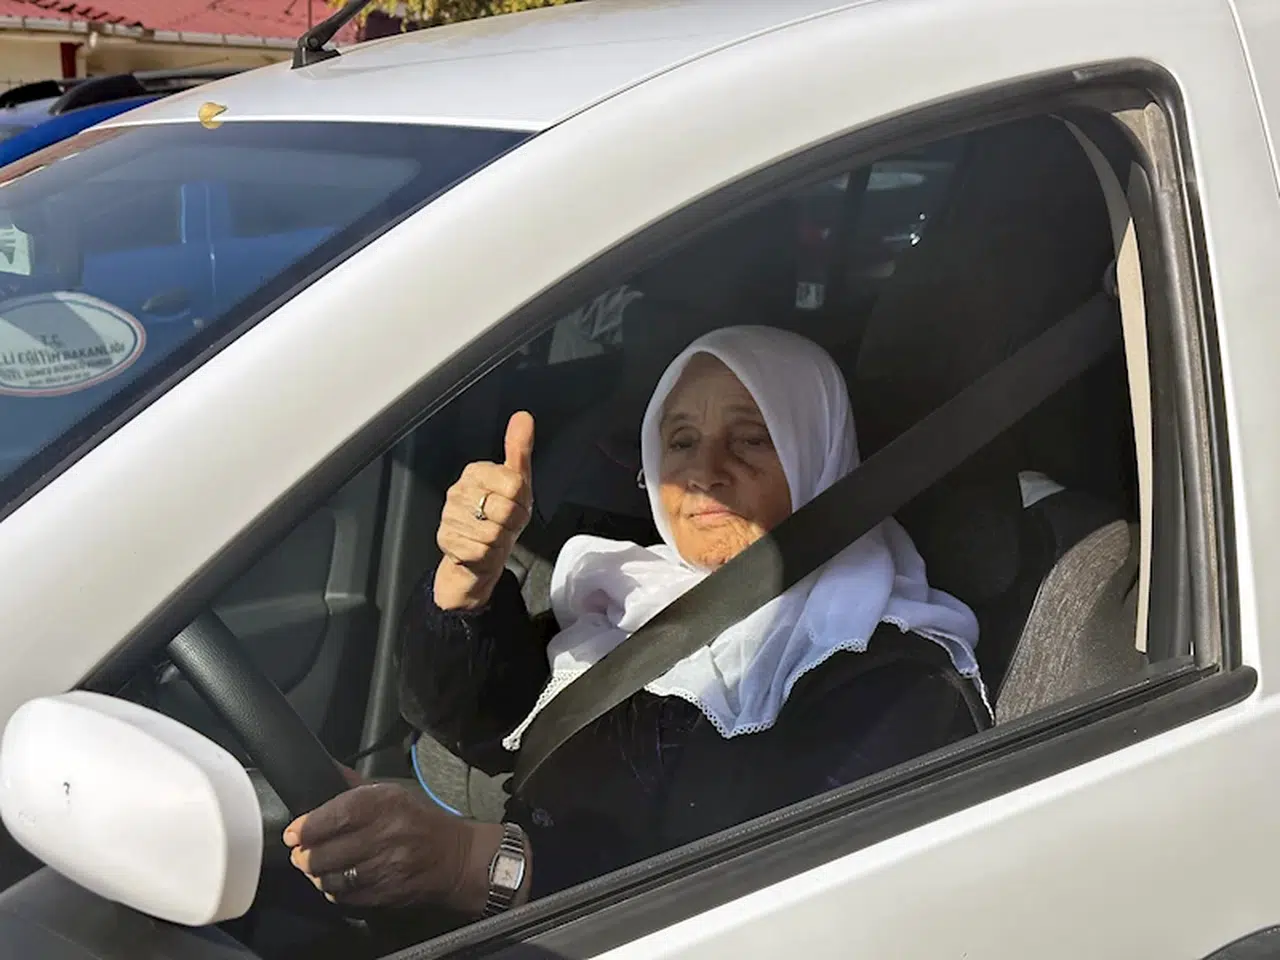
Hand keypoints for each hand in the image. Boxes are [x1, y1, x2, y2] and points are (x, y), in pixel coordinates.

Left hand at [284, 782, 477, 909]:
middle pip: (326, 853)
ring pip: (331, 878)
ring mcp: (386, 868)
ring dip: (317, 874)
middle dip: (304, 855)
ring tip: (317, 866)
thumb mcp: (393, 792)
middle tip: (301, 852)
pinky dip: (334, 890)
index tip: (293, 833)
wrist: (456, 857)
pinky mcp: (386, 893)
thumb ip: (355, 786)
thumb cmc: (421, 821)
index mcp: (386, 804)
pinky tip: (337, 880)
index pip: (336, 815)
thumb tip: (325, 770)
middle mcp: (386, 835)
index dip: (308, 827)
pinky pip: (345, 897)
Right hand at [434, 411, 534, 610]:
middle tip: (504, 523)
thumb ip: (519, 450)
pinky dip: (488, 555)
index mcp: (475, 471)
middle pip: (505, 509)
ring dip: (501, 541)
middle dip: (512, 523)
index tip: (514, 504)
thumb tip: (523, 417)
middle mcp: (458, 490)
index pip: (514, 483)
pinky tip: (482, 549)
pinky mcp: (445, 540)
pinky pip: (481, 551)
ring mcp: (449, 515)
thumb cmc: (499, 517)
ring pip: (493, 532)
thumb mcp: (516, 483)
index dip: (522, 501)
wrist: (478, 557)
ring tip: (493, 536)